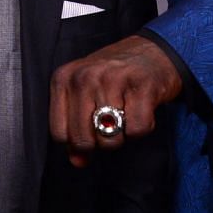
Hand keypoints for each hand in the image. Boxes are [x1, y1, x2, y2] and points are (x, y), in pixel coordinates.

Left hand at [49, 34, 183, 165]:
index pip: (59, 134)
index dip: (77, 141)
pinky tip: (141, 109)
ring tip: (126, 113)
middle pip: (83, 140)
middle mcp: (84, 76)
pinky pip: (137, 130)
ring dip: (122, 135)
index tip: (90, 131)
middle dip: (99, 143)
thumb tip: (78, 162)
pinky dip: (142, 128)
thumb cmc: (113, 77)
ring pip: (110, 139)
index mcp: (63, 78)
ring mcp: (113, 78)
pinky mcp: (142, 85)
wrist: (152, 51)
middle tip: (110, 125)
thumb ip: (75, 128)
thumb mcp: (84, 96)